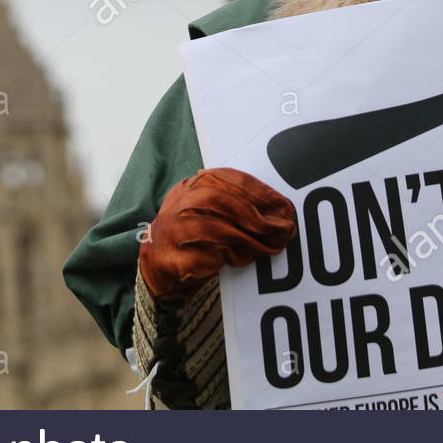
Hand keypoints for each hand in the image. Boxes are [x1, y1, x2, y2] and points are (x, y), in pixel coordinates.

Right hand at [139, 168, 296, 301]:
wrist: (157, 262)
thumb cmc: (191, 232)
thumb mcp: (204, 206)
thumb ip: (230, 199)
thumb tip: (275, 205)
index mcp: (192, 185)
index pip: (230, 180)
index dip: (262, 192)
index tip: (284, 204)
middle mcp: (182, 204)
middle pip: (229, 204)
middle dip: (262, 217)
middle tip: (286, 229)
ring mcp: (178, 231)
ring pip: (224, 231)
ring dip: (254, 241)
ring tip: (274, 246)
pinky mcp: (179, 258)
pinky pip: (215, 256)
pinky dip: (237, 257)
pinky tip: (248, 258)